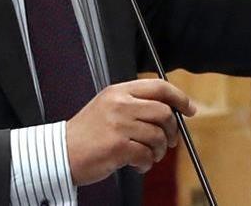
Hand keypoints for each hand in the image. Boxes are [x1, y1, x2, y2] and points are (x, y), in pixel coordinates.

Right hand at [66, 78, 195, 184]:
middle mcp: (120, 104)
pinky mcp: (118, 146)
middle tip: (168, 142)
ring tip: (148, 156)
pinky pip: (147, 155)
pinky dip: (146, 164)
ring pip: (158, 136)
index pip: (159, 86)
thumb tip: (169, 111)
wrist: (60, 153)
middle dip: (172, 130)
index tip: (190, 108)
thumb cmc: (86, 134)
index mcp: (119, 91)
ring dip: (158, 151)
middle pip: (164, 112)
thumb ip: (135, 104)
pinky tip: (136, 165)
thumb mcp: (108, 107)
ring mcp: (119, 125)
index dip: (180, 97)